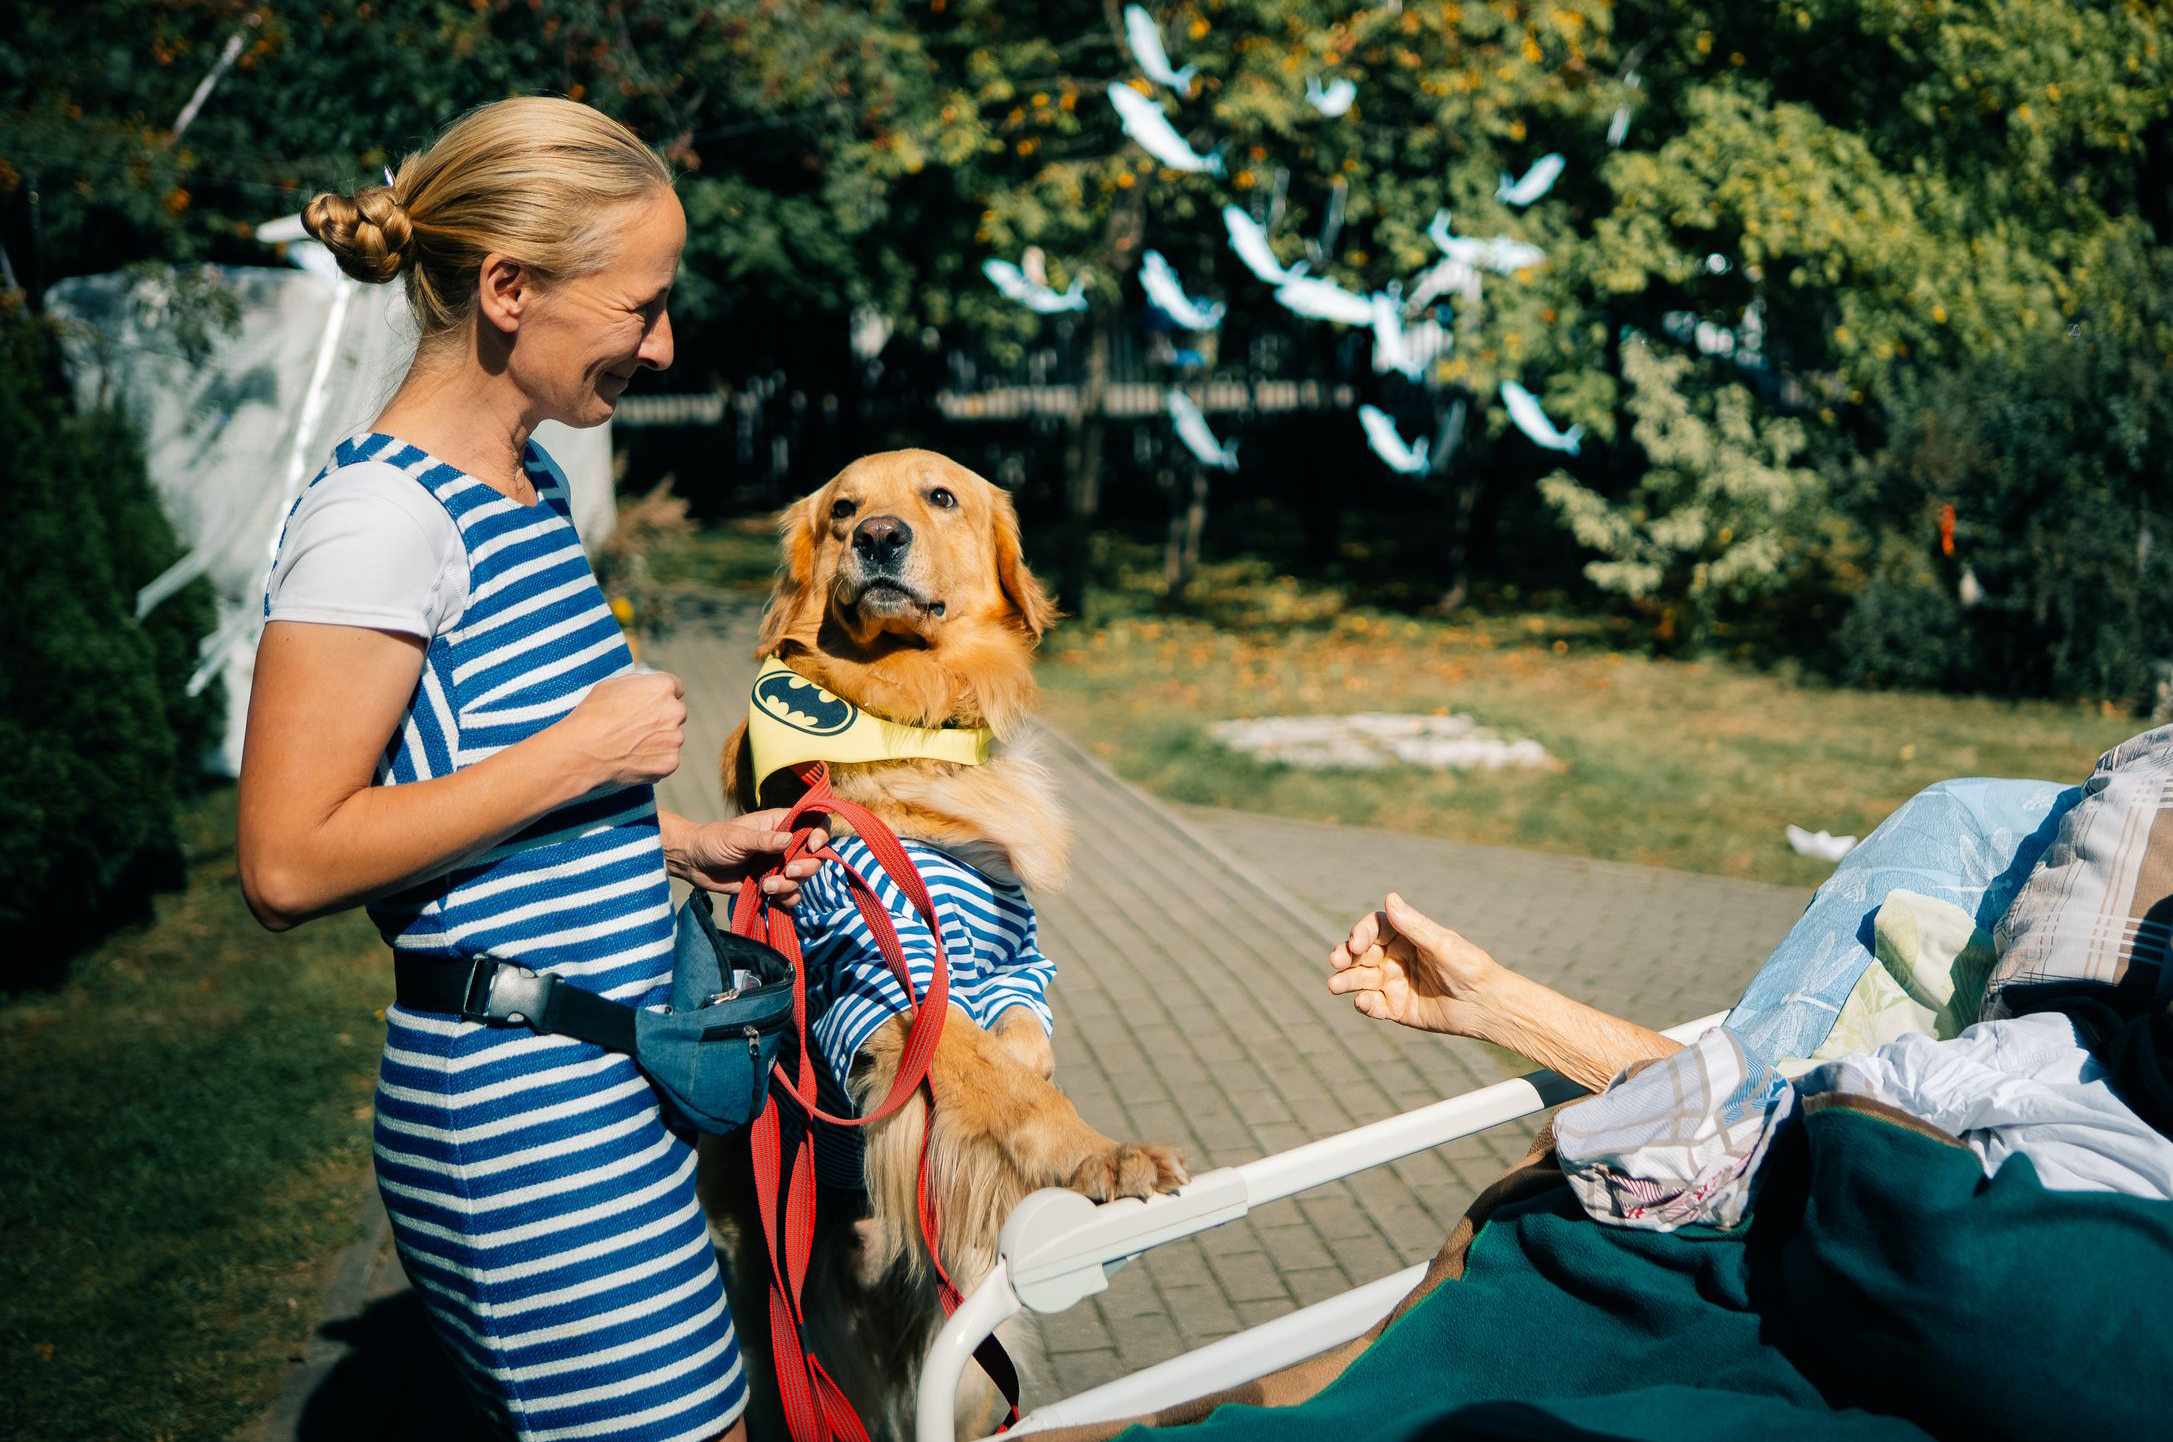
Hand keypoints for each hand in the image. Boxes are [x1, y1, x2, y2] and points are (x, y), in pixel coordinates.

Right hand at [554, 672, 686, 789]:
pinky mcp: (670, 762)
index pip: (676, 688)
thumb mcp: (611, 686)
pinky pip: (665, 760)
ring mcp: (675, 739)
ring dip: (658, 742)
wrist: (582, 751)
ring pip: (671, 739)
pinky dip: (653, 762)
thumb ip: (637, 684)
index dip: (661, 697)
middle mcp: (675, 711)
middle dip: (661, 719)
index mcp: (662, 687)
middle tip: (637, 729)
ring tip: (629, 747)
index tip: (652, 705)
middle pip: (676, 714)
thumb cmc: (592, 716)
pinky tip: (632, 760)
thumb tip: (645, 687)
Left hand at [669, 809, 827, 905]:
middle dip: (806, 867)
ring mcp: (779, 865)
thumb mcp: (737, 838)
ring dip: (791, 885)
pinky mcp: (771, 884)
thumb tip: (789, 840)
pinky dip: (786, 898)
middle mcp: (785, 844)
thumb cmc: (713, 841)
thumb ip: (763, 840)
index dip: (821, 834)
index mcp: (780, 823)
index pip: (814, 822)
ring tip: (767, 887)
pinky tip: (769, 896)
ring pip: (803, 878)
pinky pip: (791, 894)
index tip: (812, 847)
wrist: (694, 863)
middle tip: (789, 872)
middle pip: (814, 856)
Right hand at [1327, 892, 1503, 1036]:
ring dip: (1346, 980)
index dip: (1361, 933)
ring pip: (1361, 978)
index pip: (1375, 929)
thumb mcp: (1443, 945)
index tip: (1356, 943)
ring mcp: (1394, 982)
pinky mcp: (1396, 1007)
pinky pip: (1374, 1005)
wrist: (1487, 1005)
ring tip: (1334, 986)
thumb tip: (1389, 898)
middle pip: (1362, 953)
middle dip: (1345, 956)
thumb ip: (1414, 926)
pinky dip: (1364, 1004)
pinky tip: (1362, 1003)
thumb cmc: (1470, 968)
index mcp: (1407, 936)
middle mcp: (1396, 957)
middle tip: (1335, 961)